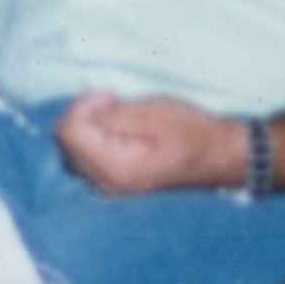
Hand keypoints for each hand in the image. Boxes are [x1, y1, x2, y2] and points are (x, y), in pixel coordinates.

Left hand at [55, 90, 228, 194]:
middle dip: (84, 115)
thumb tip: (82, 114)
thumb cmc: (191, 132)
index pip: (69, 133)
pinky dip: (95, 138)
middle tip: (114, 101)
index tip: (110, 96)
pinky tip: (119, 129)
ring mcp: (108, 188)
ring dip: (89, 125)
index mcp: (114, 169)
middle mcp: (105, 184)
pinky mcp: (113, 183)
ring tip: (119, 114)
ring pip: (73, 150)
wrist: (219, 157)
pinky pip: (86, 158)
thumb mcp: (152, 113)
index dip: (83, 106)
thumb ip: (111, 116)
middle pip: (66, 143)